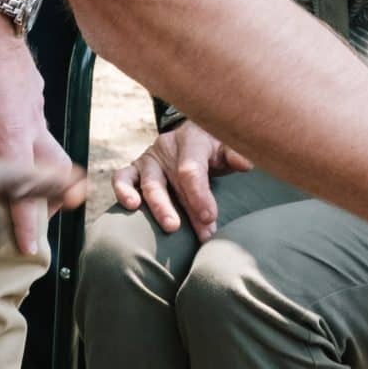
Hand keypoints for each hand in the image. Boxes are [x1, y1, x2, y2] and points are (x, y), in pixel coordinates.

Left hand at [0, 0, 72, 256]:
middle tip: (55, 216)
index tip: (32, 249)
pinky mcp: (31, 89)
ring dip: (48, 170)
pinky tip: (18, 137)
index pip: (22, 190)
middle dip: (55, 198)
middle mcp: (30, 124)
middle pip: (52, 172)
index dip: (27, 223)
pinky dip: (37, 141)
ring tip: (43, 185)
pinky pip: (40, 124)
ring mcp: (35, 105)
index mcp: (9, 134)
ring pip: (50, 147)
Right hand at [113, 120, 251, 238]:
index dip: (200, 195)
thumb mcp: (227, 147)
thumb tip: (246, 163)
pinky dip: (123, 191)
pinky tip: (131, 207)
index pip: (192, 169)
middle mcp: (167, 147)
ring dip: (159, 207)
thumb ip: (235, 155)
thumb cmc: (213, 149)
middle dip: (187, 208)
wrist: (194, 137)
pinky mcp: (134, 169)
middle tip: (201, 231)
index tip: (210, 218)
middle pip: (172, 179)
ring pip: (148, 182)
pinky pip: (121, 178)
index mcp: (192, 140)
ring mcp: (149, 158)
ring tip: (171, 227)